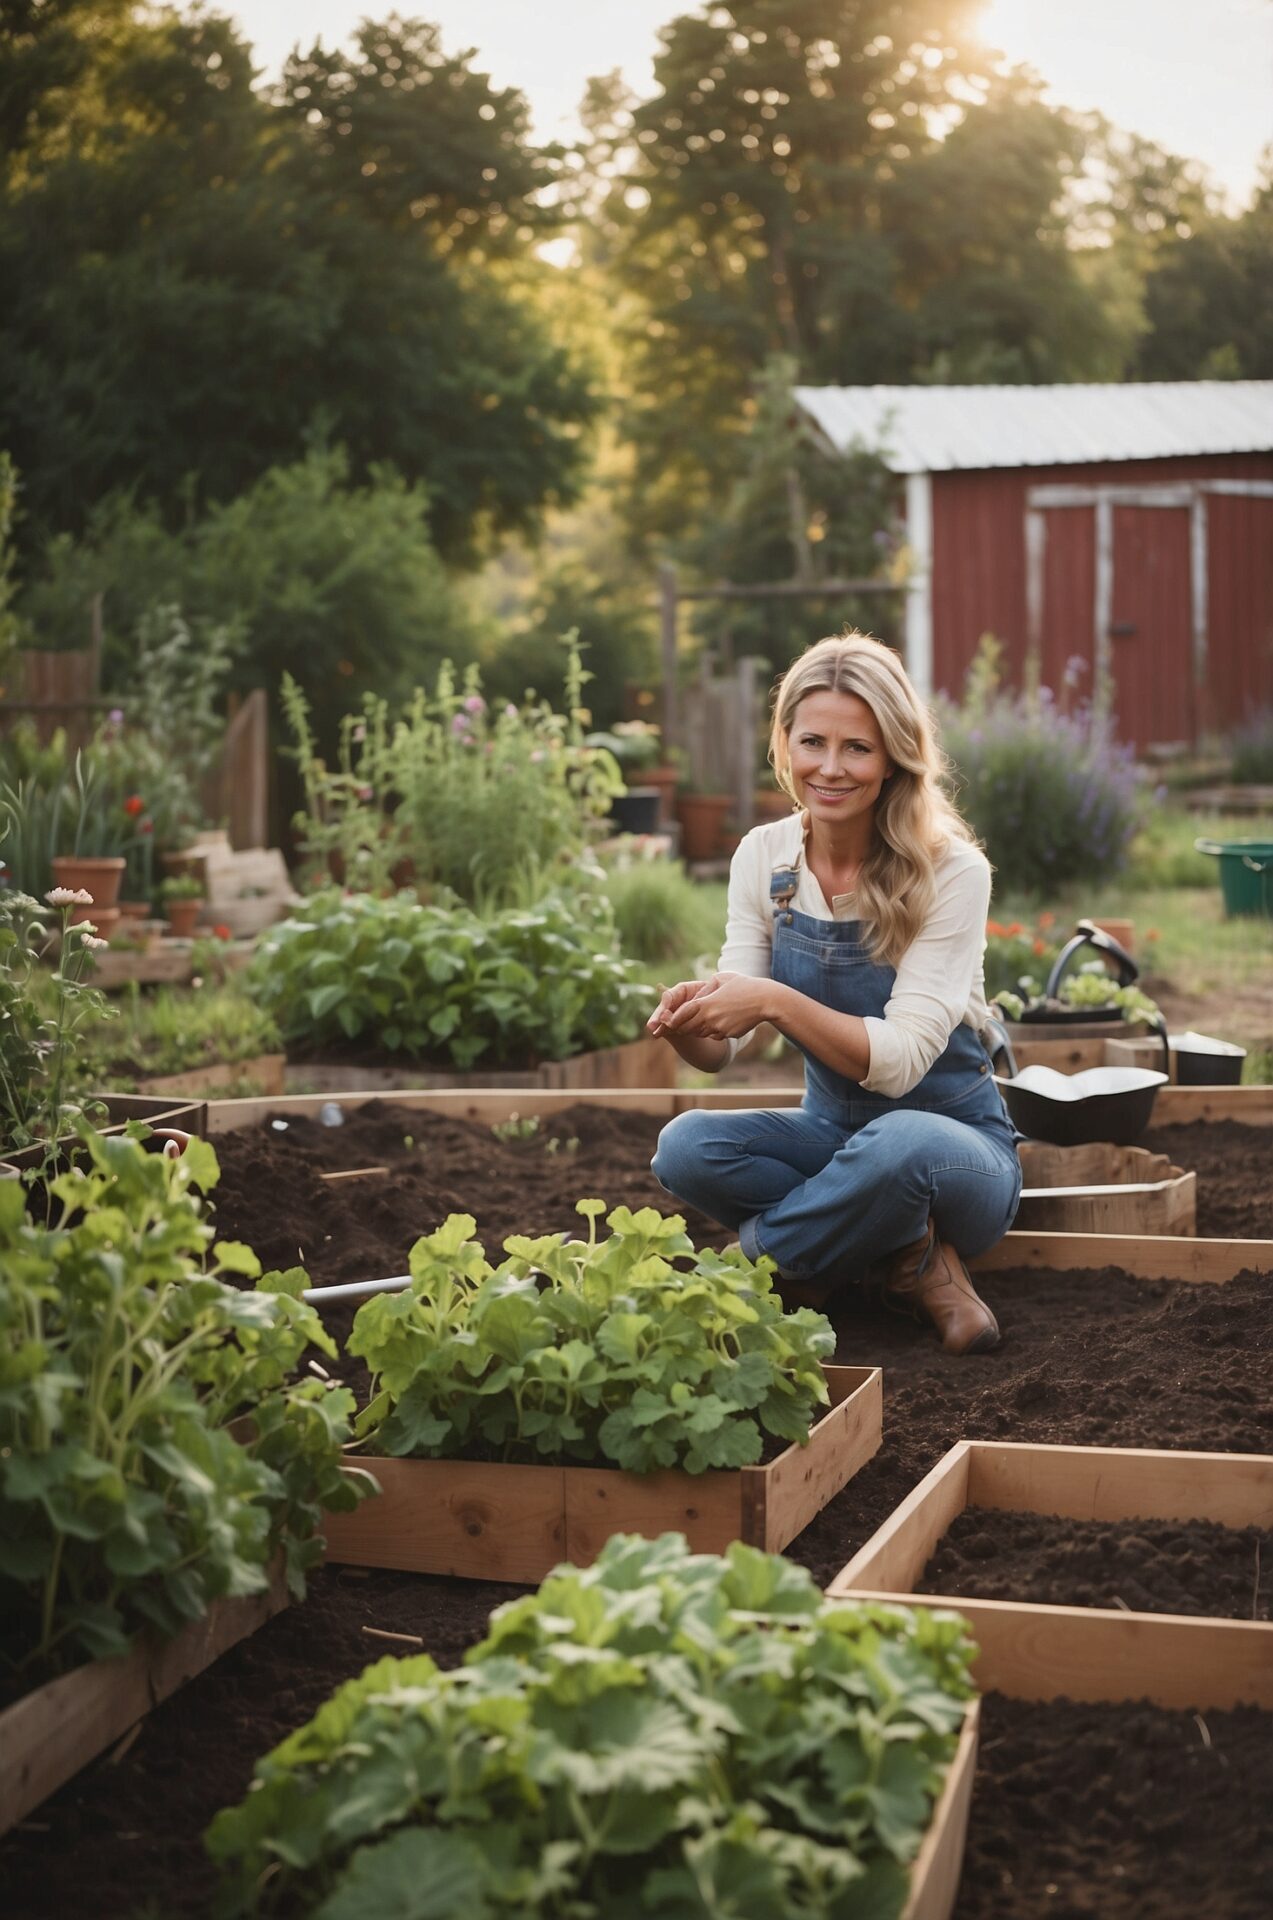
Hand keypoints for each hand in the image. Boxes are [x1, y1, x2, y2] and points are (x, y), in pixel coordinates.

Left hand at [650, 971, 765, 1041]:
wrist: (766, 1001)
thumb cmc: (744, 985)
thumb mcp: (722, 979)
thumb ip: (705, 988)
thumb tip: (694, 997)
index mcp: (707, 1003)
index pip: (683, 1014)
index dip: (672, 1018)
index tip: (664, 1019)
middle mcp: (711, 1018)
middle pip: (687, 1028)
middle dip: (680, 1026)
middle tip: (673, 1024)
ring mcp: (720, 1028)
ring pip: (700, 1033)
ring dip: (695, 1028)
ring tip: (697, 1019)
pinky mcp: (728, 1034)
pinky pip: (714, 1035)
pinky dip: (711, 1030)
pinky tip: (718, 1021)